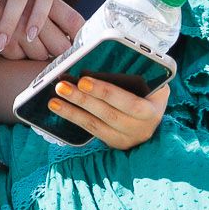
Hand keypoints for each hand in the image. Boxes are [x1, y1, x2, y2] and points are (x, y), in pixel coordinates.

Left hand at [46, 76, 168, 151]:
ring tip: (53, 100)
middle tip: (61, 86)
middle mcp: (143, 127)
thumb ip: (130, 74)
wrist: (155, 113)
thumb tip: (94, 66)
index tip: (83, 80)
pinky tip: (60, 109)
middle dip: (82, 99)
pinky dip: (74, 119)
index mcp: (153, 108)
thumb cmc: (148, 90)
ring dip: (72, 111)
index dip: (105, 92)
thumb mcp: (148, 81)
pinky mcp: (115, 143)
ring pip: (96, 125)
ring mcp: (128, 138)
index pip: (129, 103)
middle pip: (108, 114)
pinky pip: (92, 131)